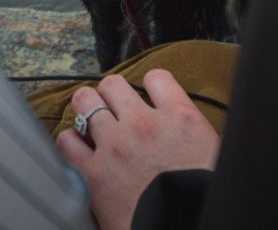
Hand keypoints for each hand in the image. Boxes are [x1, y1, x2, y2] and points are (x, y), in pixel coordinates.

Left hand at [54, 71, 221, 229]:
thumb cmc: (200, 199)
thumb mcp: (210, 155)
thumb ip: (190, 132)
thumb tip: (183, 130)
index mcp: (179, 119)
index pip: (157, 78)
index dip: (150, 86)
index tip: (148, 96)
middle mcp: (145, 124)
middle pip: (113, 84)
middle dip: (110, 95)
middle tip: (112, 109)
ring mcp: (116, 146)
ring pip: (85, 101)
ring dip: (86, 110)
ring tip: (90, 122)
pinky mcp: (95, 174)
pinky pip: (67, 141)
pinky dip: (70, 141)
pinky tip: (78, 148)